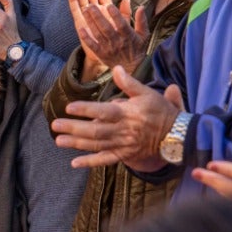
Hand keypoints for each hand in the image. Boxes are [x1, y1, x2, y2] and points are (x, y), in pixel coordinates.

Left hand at [52, 67, 181, 170]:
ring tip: (58, 140)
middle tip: (55, 125)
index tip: (69, 107)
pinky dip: (90, 163)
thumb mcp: (147, 93)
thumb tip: (116, 69)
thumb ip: (129, 83)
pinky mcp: (124, 155)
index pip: (103, 111)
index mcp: (127, 114)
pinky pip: (105, 160)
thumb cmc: (160, 111)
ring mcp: (123, 145)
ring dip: (76, 144)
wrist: (176, 135)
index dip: (85, 110)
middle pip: (95, 131)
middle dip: (74, 128)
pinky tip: (74, 163)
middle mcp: (123, 131)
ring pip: (97, 145)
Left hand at [69, 0, 145, 78]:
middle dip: (98, 16)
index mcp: (128, 35)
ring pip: (98, 34)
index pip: (121, 24)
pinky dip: (86, 38)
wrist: (131, 68)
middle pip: (106, 28)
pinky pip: (92, 45)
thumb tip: (141, 7)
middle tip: (90, 5)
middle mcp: (117, 41)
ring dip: (90, 22)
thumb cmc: (137, 49)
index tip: (109, 5)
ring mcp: (108, 48)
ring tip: (84, 10)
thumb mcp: (143, 35)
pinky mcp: (101, 54)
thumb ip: (141, 20)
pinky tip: (81, 29)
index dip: (115, 15)